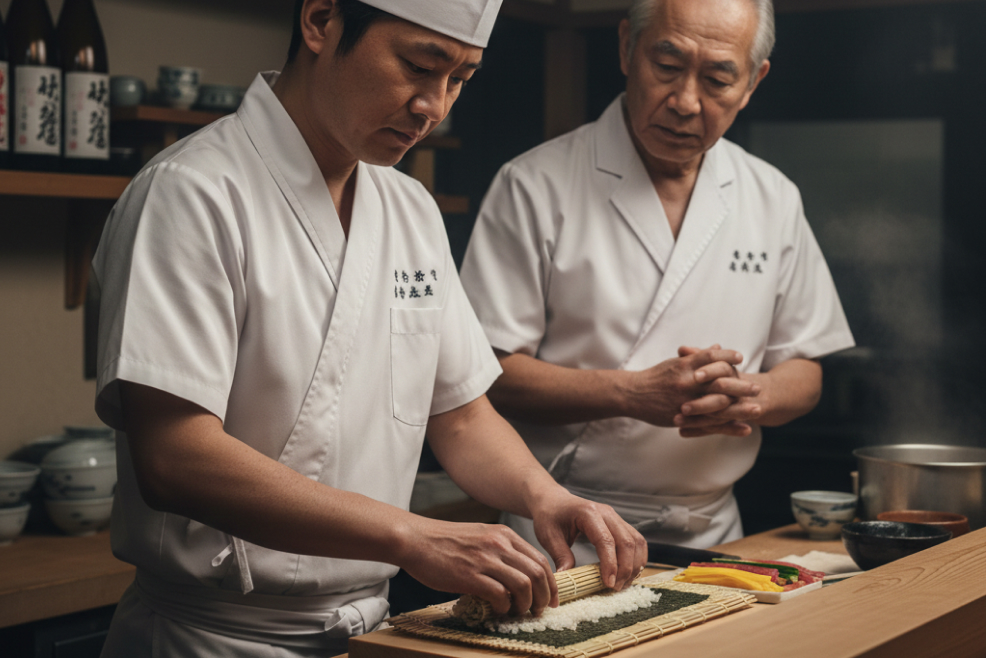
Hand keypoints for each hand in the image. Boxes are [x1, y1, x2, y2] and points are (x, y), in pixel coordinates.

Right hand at [398, 518, 557, 616]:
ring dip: (527, 604)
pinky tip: (500, 610)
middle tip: (540, 610)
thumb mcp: (480, 536)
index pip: (540, 560)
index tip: (550, 598)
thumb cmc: (444, 541)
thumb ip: (499, 551)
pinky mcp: (470, 575)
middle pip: (538, 573)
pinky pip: (500, 595)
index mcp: (504, 535)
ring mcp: (486, 559)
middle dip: (544, 596)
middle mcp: (499, 544)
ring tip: (521, 612)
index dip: (551, 583)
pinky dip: (505, 607)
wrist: (415, 539)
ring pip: (524, 585)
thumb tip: (516, 577)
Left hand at [530, 490, 645, 591]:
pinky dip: (637, 557)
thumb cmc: (550, 516)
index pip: (606, 540)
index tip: (609, 584)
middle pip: (627, 542)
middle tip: (616, 588)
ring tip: (623, 583)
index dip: (611, 564)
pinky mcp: (619, 523)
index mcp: (588, 513)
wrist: (553, 500)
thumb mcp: (549, 536)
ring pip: (636, 541)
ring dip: (635, 564)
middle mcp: (606, 513)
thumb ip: (560, 556)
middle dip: (625, 568)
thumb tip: (568, 578)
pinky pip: (636, 540)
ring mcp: (615, 517)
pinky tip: (629, 572)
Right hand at [622, 345, 759, 427]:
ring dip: (740, 408)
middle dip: (741, 386)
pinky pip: (710, 423)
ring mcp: (686, 400)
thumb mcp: (674, 362)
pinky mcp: (684, 417)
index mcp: (685, 366)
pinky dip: (729, 427)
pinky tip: (744, 428)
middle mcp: (687, 382)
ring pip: (719, 405)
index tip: (740, 358)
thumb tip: (717, 347)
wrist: (632, 394)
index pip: (711, 357)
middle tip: (757, 388)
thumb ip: (697, 357)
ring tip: (758, 409)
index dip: (727, 356)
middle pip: (720, 382)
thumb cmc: (654, 377)